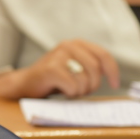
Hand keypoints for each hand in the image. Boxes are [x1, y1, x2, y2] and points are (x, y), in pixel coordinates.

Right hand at [0, 39, 120, 98]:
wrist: (24, 85)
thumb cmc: (53, 80)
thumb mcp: (75, 68)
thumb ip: (91, 66)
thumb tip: (113, 76)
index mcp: (77, 44)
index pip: (103, 55)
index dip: (112, 71)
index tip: (115, 84)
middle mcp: (68, 45)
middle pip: (95, 70)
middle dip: (92, 86)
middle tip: (81, 92)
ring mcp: (58, 56)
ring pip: (85, 80)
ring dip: (79, 91)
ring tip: (68, 90)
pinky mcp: (50, 69)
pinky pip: (73, 87)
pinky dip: (69, 94)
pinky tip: (59, 91)